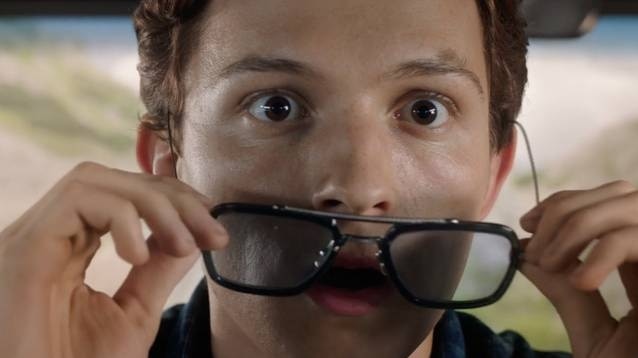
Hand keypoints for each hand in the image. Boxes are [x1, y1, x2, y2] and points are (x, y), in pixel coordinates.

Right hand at [0, 162, 227, 357]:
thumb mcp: (134, 313)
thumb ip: (159, 270)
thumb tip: (190, 233)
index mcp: (69, 247)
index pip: (121, 193)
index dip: (171, 195)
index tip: (212, 220)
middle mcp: (47, 235)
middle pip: (113, 180)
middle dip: (173, 198)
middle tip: (212, 233)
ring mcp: (31, 238)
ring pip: (96, 180)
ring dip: (154, 203)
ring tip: (183, 244)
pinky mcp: (23, 247)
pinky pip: (77, 200)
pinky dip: (122, 217)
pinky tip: (138, 257)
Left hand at [520, 180, 637, 357]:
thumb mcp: (593, 333)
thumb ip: (566, 292)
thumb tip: (525, 254)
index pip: (607, 203)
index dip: (565, 203)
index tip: (528, 224)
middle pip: (620, 192)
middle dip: (567, 209)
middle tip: (536, 244)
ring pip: (631, 205)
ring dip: (580, 225)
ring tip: (552, 262)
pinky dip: (606, 250)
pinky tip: (583, 280)